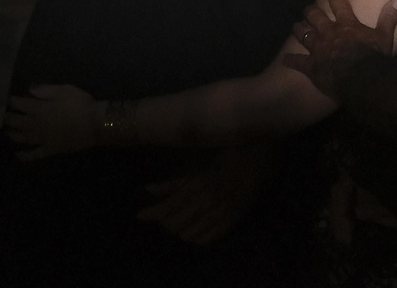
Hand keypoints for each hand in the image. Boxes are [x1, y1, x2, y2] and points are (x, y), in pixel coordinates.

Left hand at [4, 84, 105, 160]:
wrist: (94, 124)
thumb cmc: (80, 104)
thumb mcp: (64, 90)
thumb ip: (45, 90)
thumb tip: (30, 89)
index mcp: (39, 109)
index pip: (21, 104)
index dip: (14, 101)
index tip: (9, 99)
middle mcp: (36, 125)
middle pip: (17, 122)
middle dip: (9, 118)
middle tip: (4, 116)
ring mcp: (42, 139)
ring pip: (22, 138)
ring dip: (13, 135)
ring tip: (8, 132)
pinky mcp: (49, 149)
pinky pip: (34, 154)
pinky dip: (24, 156)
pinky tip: (18, 154)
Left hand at [137, 145, 274, 244]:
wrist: (256, 160)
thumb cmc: (224, 157)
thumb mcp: (196, 166)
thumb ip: (173, 181)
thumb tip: (148, 189)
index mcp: (196, 187)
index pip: (167, 208)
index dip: (151, 214)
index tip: (140, 215)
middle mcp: (206, 203)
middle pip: (175, 224)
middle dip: (165, 222)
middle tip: (163, 214)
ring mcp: (219, 215)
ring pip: (189, 235)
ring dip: (180, 229)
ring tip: (179, 220)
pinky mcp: (231, 222)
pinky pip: (207, 239)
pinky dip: (197, 237)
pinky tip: (195, 228)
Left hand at [282, 0, 396, 101]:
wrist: (362, 80)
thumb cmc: (373, 58)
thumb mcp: (384, 36)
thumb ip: (388, 18)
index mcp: (347, 25)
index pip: (340, 3)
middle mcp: (329, 33)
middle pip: (315, 17)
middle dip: (310, 11)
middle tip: (307, 9)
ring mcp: (318, 49)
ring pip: (304, 35)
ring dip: (299, 30)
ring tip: (295, 26)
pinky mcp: (312, 66)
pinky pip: (298, 62)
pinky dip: (291, 60)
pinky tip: (285, 60)